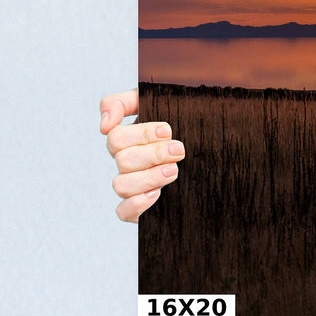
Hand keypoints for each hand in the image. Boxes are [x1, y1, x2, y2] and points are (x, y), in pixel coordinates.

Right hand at [100, 89, 183, 222]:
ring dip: (149, 177)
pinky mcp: (139, 208)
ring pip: (121, 185)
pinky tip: (157, 194)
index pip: (116, 137)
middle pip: (122, 160)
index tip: (167, 130)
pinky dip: (137, 204)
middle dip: (153, 154)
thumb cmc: (181, 124)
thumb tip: (104, 124)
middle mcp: (127, 163)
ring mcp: (132, 186)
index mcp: (127, 140)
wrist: (211, 156)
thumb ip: (123, 103)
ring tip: (174, 170)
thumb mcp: (157, 103)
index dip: (142, 134)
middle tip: (179, 151)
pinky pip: (123, 212)